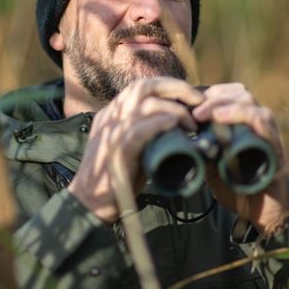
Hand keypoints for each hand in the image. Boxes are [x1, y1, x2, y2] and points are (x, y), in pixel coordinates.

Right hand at [68, 77, 203, 222]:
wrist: (89, 202)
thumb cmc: (115, 176)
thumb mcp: (127, 144)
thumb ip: (143, 130)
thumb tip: (174, 122)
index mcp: (112, 113)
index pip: (141, 86)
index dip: (168, 86)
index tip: (190, 97)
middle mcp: (110, 116)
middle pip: (143, 86)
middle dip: (176, 88)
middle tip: (199, 100)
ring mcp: (112, 132)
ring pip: (145, 104)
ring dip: (175, 110)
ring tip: (191, 124)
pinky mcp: (117, 151)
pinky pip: (140, 129)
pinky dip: (160, 123)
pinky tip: (175, 126)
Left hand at [191, 83, 288, 233]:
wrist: (259, 211)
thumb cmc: (234, 184)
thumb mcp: (210, 160)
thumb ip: (200, 143)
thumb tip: (175, 130)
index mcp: (242, 120)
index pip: (226, 93)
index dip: (205, 94)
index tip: (184, 103)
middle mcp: (256, 119)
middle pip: (236, 91)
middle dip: (211, 96)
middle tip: (192, 110)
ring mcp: (267, 129)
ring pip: (247, 100)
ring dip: (221, 102)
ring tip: (201, 114)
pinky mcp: (274, 142)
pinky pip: (260, 119)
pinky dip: (239, 114)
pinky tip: (220, 118)